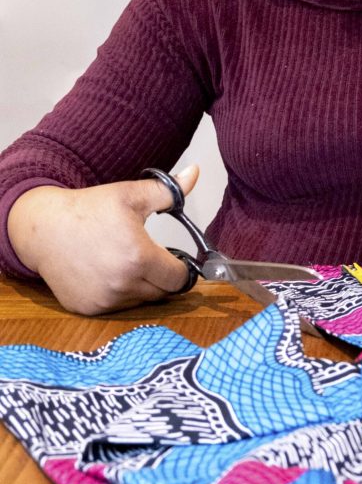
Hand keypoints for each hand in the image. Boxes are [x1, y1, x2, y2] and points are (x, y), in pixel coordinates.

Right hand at [7, 163, 199, 314]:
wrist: (44, 227)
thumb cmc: (89, 209)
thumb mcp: (130, 194)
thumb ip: (168, 191)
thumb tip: (195, 173)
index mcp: (139, 257)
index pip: (179, 278)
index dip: (181, 267)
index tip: (174, 257)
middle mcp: (122, 285)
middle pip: (162, 293)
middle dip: (162, 276)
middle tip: (149, 256)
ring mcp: (103, 301)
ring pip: (140, 301)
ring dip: (141, 286)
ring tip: (125, 261)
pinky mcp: (87, 309)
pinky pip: (116, 307)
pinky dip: (118, 294)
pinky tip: (106, 272)